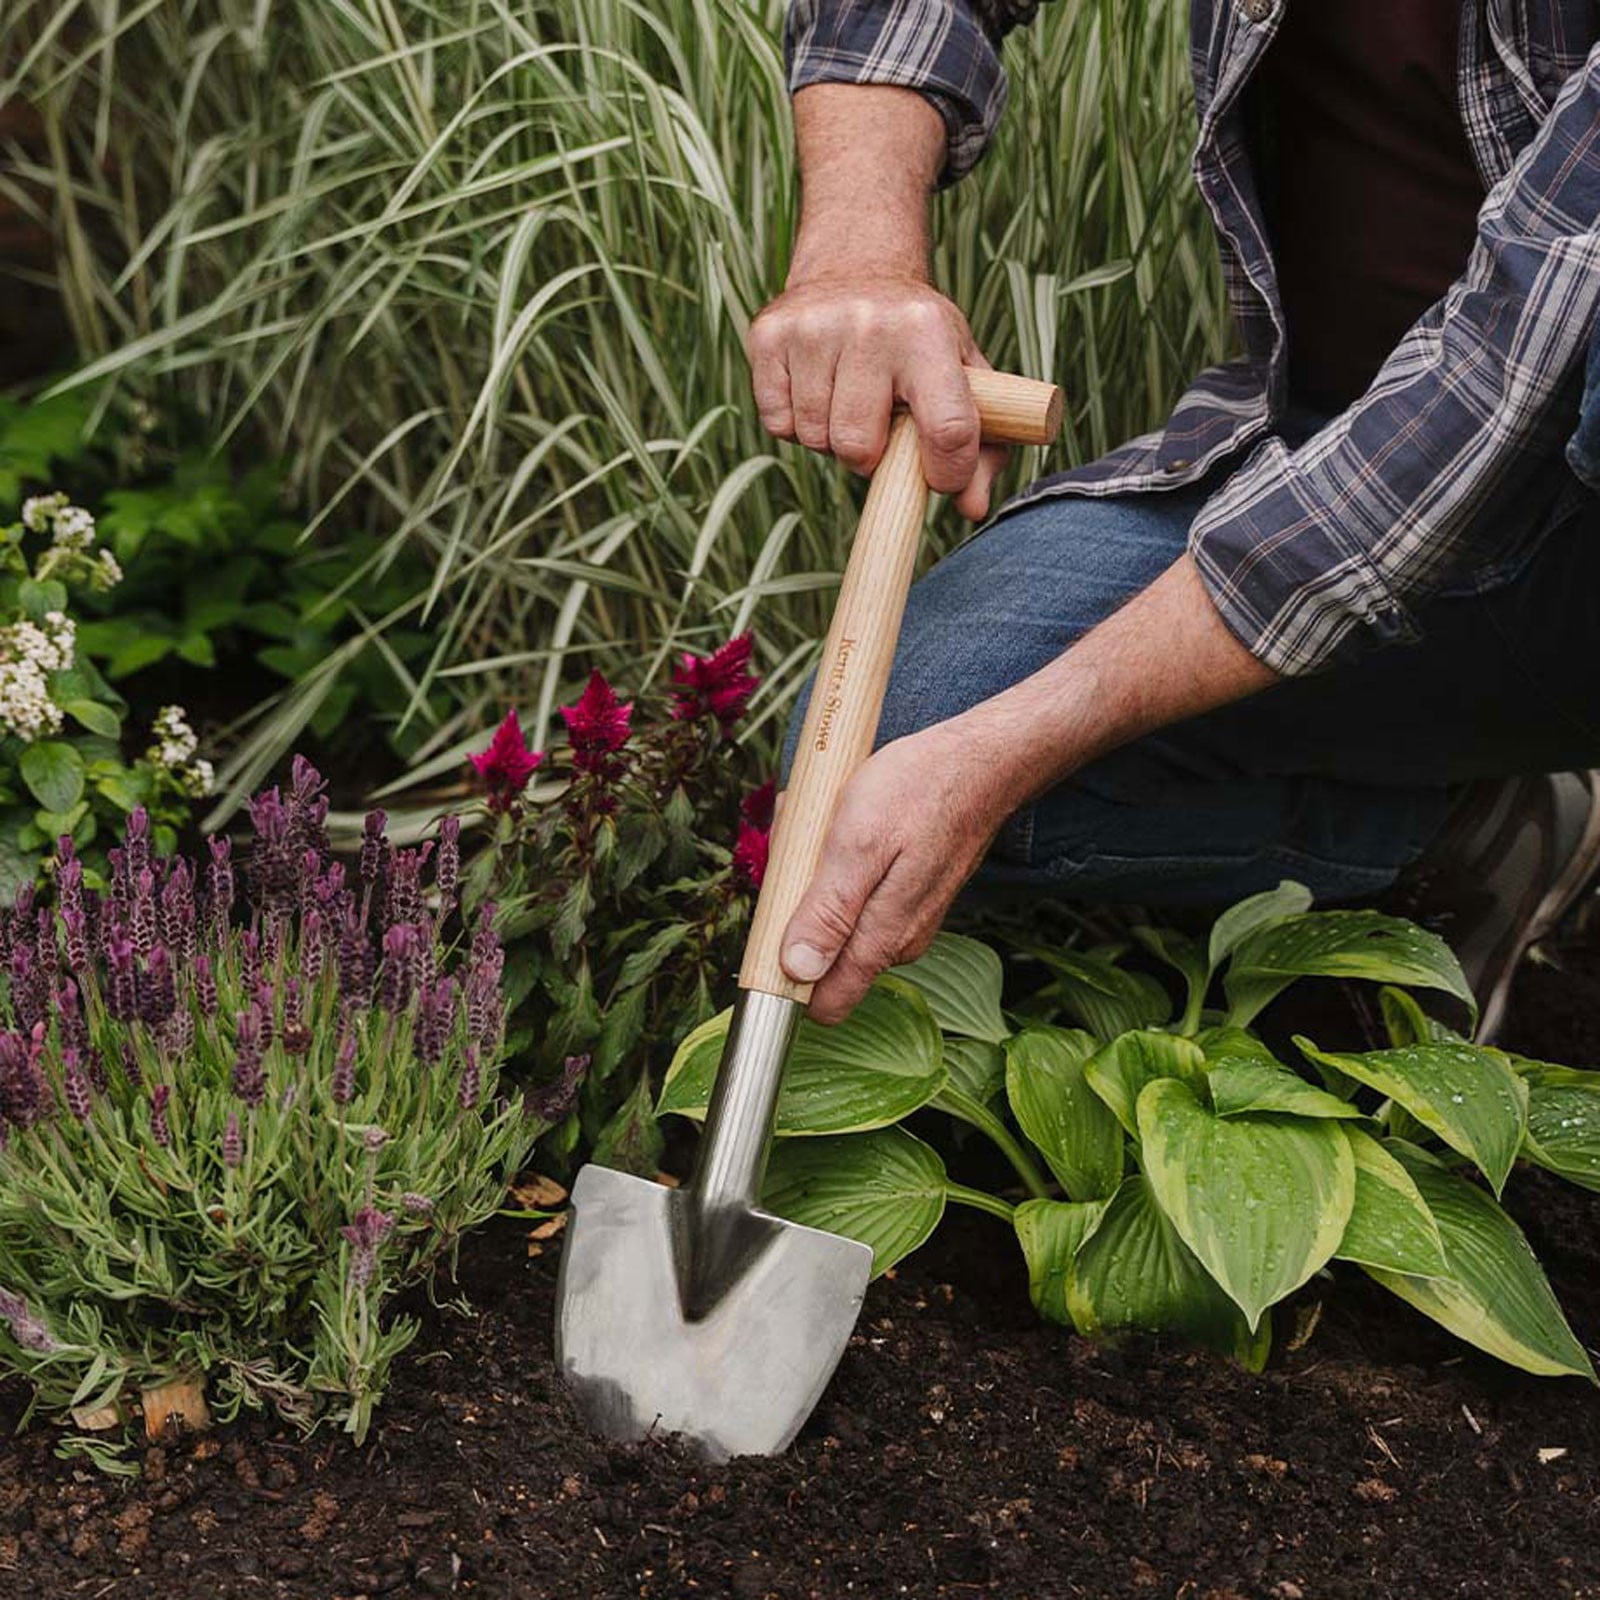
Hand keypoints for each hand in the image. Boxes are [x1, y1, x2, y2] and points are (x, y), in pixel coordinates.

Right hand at [746, 275, 1008, 520]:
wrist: (856, 265)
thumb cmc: (917, 339)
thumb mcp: (964, 375)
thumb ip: (981, 446)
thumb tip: (971, 508)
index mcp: (928, 332)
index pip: (947, 429)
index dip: (946, 473)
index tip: (939, 477)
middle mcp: (870, 324)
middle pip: (859, 448)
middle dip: (869, 457)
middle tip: (879, 427)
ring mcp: (813, 327)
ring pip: (814, 439)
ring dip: (831, 439)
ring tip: (847, 402)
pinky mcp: (769, 335)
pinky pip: (778, 424)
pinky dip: (795, 424)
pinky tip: (815, 390)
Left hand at [778, 716, 1019, 1023]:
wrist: (980, 762)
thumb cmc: (919, 791)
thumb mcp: (858, 843)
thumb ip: (829, 912)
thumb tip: (799, 971)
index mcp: (883, 939)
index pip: (825, 1004)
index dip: (787, 981)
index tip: (771, 932)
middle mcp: (898, 942)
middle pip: (822, 957)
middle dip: (797, 909)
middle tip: (806, 849)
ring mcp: (906, 920)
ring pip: (837, 920)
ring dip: (817, 880)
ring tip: (831, 827)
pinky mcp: (909, 897)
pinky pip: (856, 896)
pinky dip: (840, 865)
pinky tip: (849, 826)